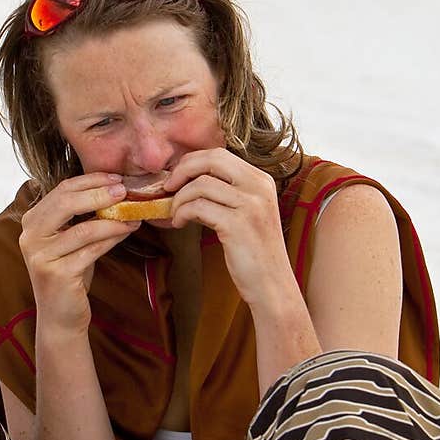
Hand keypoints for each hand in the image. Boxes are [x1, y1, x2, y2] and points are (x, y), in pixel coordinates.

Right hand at [19, 173, 138, 333]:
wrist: (60, 315)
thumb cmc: (70, 273)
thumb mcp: (72, 239)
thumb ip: (81, 215)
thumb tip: (115, 190)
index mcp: (31, 221)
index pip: (61, 190)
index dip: (91, 180)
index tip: (116, 178)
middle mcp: (30, 236)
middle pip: (66, 202)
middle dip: (100, 193)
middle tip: (125, 191)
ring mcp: (41, 256)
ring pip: (84, 228)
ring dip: (113, 219)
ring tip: (133, 215)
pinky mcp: (57, 274)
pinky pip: (92, 249)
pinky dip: (112, 238)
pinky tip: (126, 231)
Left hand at [163, 149, 298, 313]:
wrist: (271, 285)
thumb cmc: (254, 252)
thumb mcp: (248, 212)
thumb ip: (229, 192)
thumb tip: (192, 177)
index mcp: (261, 180)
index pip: (220, 155)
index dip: (192, 162)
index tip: (176, 177)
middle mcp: (259, 187)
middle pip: (211, 160)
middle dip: (182, 170)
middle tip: (168, 187)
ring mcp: (250, 205)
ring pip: (200, 184)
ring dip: (179, 199)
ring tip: (174, 213)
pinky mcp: (237, 225)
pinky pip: (198, 207)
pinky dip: (182, 213)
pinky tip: (179, 224)